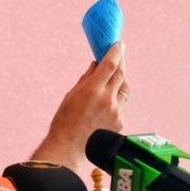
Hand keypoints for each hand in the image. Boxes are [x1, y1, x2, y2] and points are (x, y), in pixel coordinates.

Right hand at [32, 41, 128, 168]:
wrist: (69, 146)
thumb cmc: (65, 120)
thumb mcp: (72, 94)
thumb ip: (87, 78)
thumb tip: (96, 65)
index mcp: (93, 89)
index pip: (110, 64)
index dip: (116, 52)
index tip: (119, 44)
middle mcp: (107, 98)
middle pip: (121, 74)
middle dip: (120, 63)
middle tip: (119, 56)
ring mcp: (116, 111)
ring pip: (124, 89)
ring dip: (120, 81)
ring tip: (113, 78)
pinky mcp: (120, 121)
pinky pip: (121, 104)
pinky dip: (116, 98)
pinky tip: (106, 103)